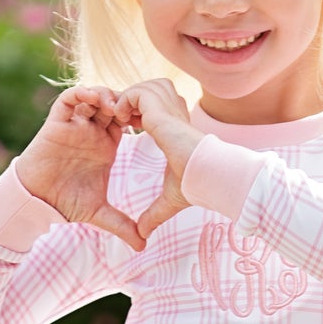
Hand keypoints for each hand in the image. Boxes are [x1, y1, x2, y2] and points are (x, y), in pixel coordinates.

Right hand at [13, 85, 146, 251]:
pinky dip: (82, 93)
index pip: (127, 121)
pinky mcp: (57, 122)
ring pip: (93, 97)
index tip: (152, 123)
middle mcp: (91, 132)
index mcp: (106, 146)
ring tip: (116, 106)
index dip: (139, 117)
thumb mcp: (100, 213)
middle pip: (113, 104)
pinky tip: (93, 99)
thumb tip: (143, 246)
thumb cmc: (65, 202)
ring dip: (106, 95)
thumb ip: (122, 225)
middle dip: (125, 101)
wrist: (37, 201)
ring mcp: (75, 125)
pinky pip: (69, 98)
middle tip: (137, 109)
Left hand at [117, 78, 205, 240]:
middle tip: (114, 122)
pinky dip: (123, 100)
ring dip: (125, 99)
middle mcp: (175, 112)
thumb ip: (154, 213)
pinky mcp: (161, 106)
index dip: (136, 115)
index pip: (153, 108)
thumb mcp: (170, 200)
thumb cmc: (196, 185)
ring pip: (142, 87)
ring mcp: (169, 106)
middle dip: (128, 103)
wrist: (208, 175)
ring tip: (115, 118)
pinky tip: (119, 119)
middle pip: (148, 91)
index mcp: (176, 127)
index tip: (123, 131)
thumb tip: (143, 236)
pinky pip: (134, 92)